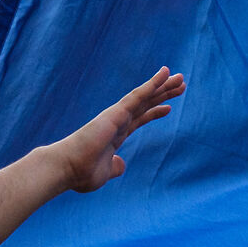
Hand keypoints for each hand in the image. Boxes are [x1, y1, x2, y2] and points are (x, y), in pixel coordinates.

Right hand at [51, 67, 185, 193]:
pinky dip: (152, 83)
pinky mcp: (116, 112)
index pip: (139, 119)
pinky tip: (164, 73)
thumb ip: (114, 167)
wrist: (67, 168)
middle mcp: (117, 121)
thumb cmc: (81, 173)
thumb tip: (121, 165)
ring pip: (144, 96)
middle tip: (180, 85)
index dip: (153, 112)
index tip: (168, 108)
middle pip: (145, 104)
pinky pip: (138, 95)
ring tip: (180, 78)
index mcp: (115, 135)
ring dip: (163, 86)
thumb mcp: (104, 173)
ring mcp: (116, 115)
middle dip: (163, 94)